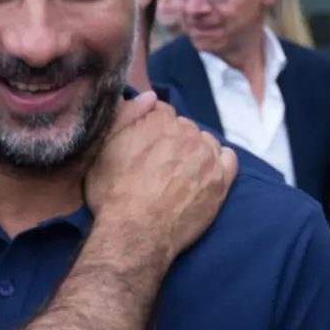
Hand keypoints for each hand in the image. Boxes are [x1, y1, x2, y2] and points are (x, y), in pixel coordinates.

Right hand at [85, 92, 237, 262]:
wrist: (135, 232)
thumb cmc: (112, 192)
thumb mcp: (102, 149)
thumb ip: (125, 115)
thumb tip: (149, 97)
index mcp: (158, 120)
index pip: (160, 111)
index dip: (150, 128)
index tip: (142, 145)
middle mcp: (187, 133)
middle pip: (184, 126)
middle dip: (172, 139)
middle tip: (157, 164)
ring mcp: (207, 156)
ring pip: (205, 141)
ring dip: (194, 150)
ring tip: (178, 173)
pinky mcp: (221, 180)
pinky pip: (228, 158)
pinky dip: (218, 161)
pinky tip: (203, 173)